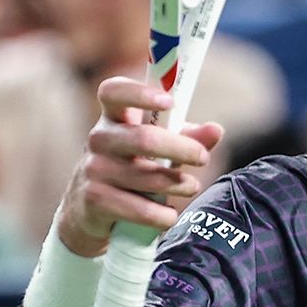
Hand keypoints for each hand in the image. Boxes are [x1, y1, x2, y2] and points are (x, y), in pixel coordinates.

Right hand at [56, 77, 223, 256]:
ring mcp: (93, 169)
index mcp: (114, 117)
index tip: (170, 102)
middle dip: (181, 148)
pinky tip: (170, 215)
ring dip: (178, 184)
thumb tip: (216, 130)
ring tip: (191, 187)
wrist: (90, 211)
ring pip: (146, 176)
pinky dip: (160, 214)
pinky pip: (137, 208)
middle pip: (142, 138)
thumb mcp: (161, 148)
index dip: (140, 93)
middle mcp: (99, 139)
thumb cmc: (133, 168)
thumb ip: (188, 137)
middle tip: (202, 158)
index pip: (114, 92)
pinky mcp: (94, 200)